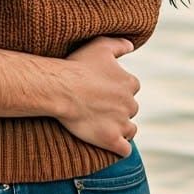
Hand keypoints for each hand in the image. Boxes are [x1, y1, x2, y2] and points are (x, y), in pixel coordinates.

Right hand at [56, 37, 139, 156]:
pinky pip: (124, 150)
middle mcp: (130, 103)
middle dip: (118, 110)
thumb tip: (132, 46)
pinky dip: (120, 148)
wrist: (60, 88)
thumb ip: (119, 44)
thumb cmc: (77, 65)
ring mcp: (121, 123)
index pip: (130, 88)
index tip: (102, 91)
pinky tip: (111, 146)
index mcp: (130, 83)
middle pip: (129, 109)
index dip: (117, 90)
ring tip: (104, 127)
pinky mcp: (111, 140)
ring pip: (130, 130)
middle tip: (98, 108)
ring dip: (121, 129)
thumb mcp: (100, 46)